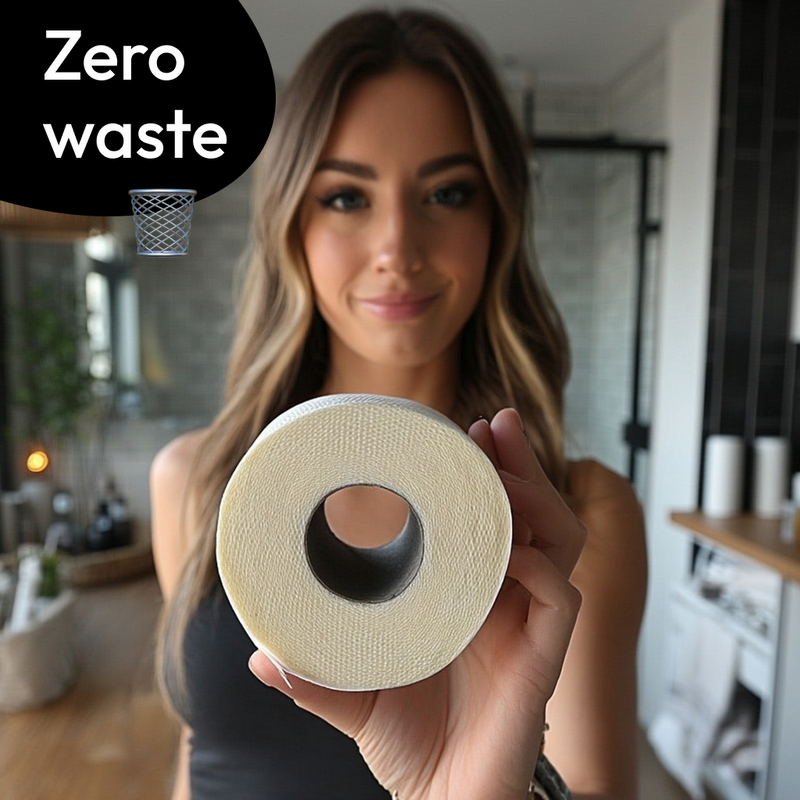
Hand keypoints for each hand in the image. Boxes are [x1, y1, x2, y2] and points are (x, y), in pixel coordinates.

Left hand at [249, 408, 584, 799]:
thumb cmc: (407, 745)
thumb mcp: (353, 693)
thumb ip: (313, 673)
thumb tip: (259, 655)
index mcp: (469, 597)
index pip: (489, 520)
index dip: (482, 476)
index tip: (461, 435)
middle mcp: (505, 602)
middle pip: (531, 515)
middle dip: (516, 463)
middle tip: (494, 423)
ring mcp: (527, 628)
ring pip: (558, 543)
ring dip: (537, 496)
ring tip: (505, 464)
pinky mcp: (542, 662)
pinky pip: (561, 600)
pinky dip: (542, 567)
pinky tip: (515, 549)